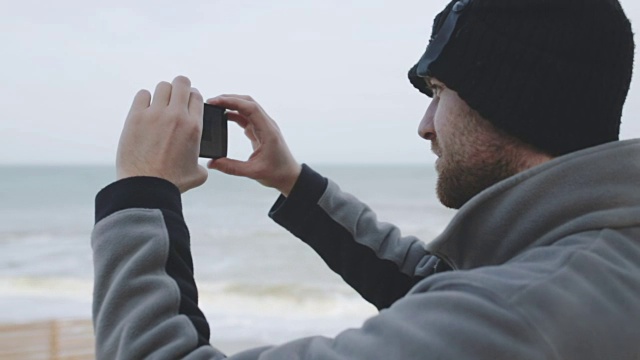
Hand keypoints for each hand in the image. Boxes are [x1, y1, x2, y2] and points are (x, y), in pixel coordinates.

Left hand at [116, 76, 207, 192]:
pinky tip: (145, 111)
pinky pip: (142, 95)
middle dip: (180, 88)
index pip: (196, 96)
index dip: (192, 97)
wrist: (146, 186)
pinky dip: (145, 100)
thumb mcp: (197, 174)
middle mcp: (176, 116)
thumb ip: (203, 164)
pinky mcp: (136, 117)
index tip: (187, 103)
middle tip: (175, 97)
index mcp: (194, 127)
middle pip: (181, 83)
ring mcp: (155, 114)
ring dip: (162, 94)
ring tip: (159, 106)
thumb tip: (203, 165)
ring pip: (162, 87)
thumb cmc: (171, 182)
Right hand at [206, 95, 301, 195]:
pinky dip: (235, 114)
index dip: (232, 102)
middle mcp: (267, 125)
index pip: (250, 108)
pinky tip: (223, 116)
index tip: (216, 101)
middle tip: (212, 102)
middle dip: (229, 99)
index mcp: (268, 131)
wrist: (289, 176)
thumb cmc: (277, 173)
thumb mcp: (252, 172)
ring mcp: (264, 127)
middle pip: (248, 103)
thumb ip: (231, 167)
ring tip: (215, 107)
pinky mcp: (260, 131)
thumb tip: (212, 163)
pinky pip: (246, 117)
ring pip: (247, 108)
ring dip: (232, 105)